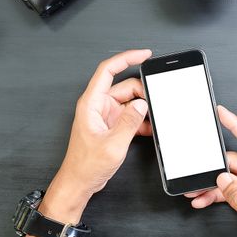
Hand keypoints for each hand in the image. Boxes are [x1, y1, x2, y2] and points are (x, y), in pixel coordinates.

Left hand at [40, 50, 152, 221]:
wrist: (80, 182)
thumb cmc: (86, 165)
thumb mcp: (113, 144)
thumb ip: (129, 122)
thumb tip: (141, 105)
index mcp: (91, 103)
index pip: (108, 70)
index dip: (127, 58)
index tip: (144, 54)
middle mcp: (98, 106)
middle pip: (125, 86)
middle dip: (142, 93)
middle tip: (156, 103)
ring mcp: (106, 115)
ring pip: (130, 101)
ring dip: (143, 109)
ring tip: (153, 119)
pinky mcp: (112, 125)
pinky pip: (130, 115)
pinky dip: (140, 120)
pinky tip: (148, 128)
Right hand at [185, 106, 236, 236]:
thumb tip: (222, 179)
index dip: (235, 124)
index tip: (221, 112)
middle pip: (234, 162)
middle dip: (214, 169)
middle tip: (196, 174)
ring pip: (229, 178)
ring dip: (213, 185)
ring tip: (196, 193)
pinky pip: (231, 190)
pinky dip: (218, 195)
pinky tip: (204, 200)